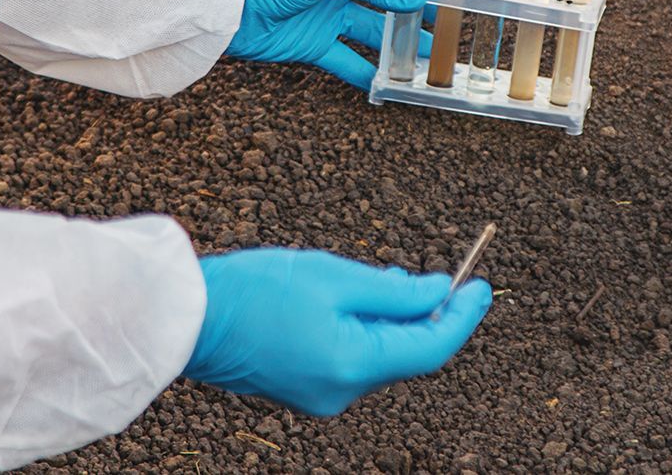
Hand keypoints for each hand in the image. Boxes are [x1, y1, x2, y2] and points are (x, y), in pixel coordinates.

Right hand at [183, 248, 492, 415]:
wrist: (189, 316)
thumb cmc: (255, 290)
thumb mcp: (334, 277)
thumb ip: (393, 290)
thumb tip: (437, 292)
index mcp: (352, 366)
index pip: (430, 348)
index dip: (462, 316)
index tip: (482, 287)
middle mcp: (341, 391)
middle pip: (406, 354)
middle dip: (430, 315)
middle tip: (451, 277)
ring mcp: (321, 394)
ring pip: (380, 356)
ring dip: (396, 320)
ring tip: (399, 278)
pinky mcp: (304, 387)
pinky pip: (353, 359)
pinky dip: (368, 330)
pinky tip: (364, 298)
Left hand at [227, 0, 429, 89]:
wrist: (221, 6)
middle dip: (415, 9)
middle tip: (447, 24)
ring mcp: (327, 13)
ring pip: (373, 30)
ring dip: (399, 45)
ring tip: (430, 60)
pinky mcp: (313, 43)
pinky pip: (348, 60)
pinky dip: (367, 73)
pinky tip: (391, 85)